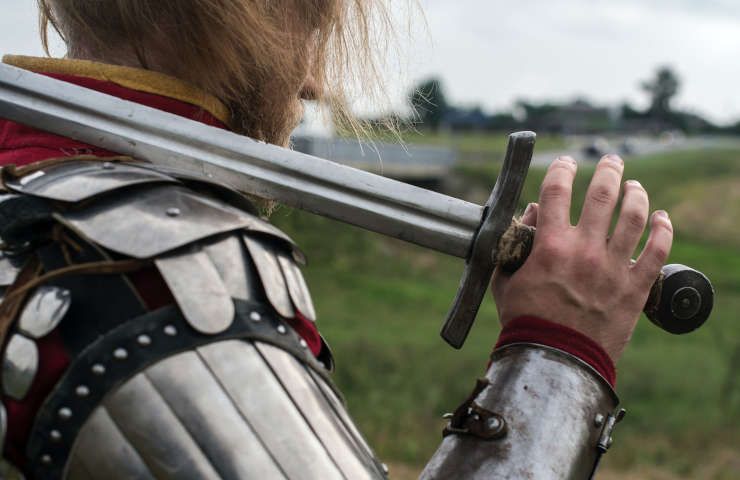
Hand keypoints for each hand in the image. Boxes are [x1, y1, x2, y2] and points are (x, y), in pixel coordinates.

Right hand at [491, 154, 672, 362]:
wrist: (555, 360)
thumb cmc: (526, 321)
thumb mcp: (507, 281)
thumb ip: (515, 245)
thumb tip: (531, 215)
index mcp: (551, 246)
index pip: (557, 192)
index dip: (561, 170)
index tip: (565, 163)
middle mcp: (585, 251)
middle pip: (603, 195)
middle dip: (609, 170)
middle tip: (612, 161)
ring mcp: (614, 268)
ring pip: (634, 217)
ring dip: (637, 194)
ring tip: (635, 186)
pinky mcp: (636, 288)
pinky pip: (658, 251)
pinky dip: (664, 229)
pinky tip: (663, 218)